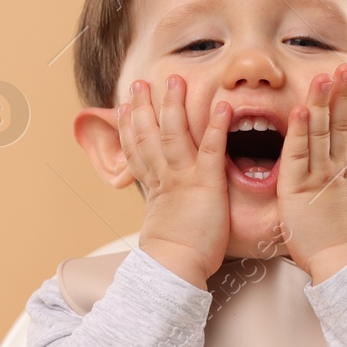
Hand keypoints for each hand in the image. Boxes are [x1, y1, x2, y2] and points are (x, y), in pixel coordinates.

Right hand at [121, 75, 231, 288]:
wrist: (174, 266)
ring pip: (173, 132)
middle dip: (145, 106)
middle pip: (149, 133)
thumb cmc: (173, 255)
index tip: (124, 107)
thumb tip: (162, 206)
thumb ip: (164, 208)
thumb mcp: (162, 224)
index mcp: (155, 186)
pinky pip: (210, 148)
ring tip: (175, 79)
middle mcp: (164, 177)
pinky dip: (215, 125)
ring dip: (174, 104)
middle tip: (139, 83)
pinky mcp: (205, 183)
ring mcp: (183, 177)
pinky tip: (221, 106)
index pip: (137, 150)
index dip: (129, 126)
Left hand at [277, 62, 346, 283]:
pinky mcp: (297, 188)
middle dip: (346, 94)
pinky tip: (300, 109)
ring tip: (325, 75)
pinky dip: (298, 131)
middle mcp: (339, 170)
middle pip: (344, 124)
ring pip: (321, 132)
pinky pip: (297, 154)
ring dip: (322, 102)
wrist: (346, 268)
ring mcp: (320, 177)